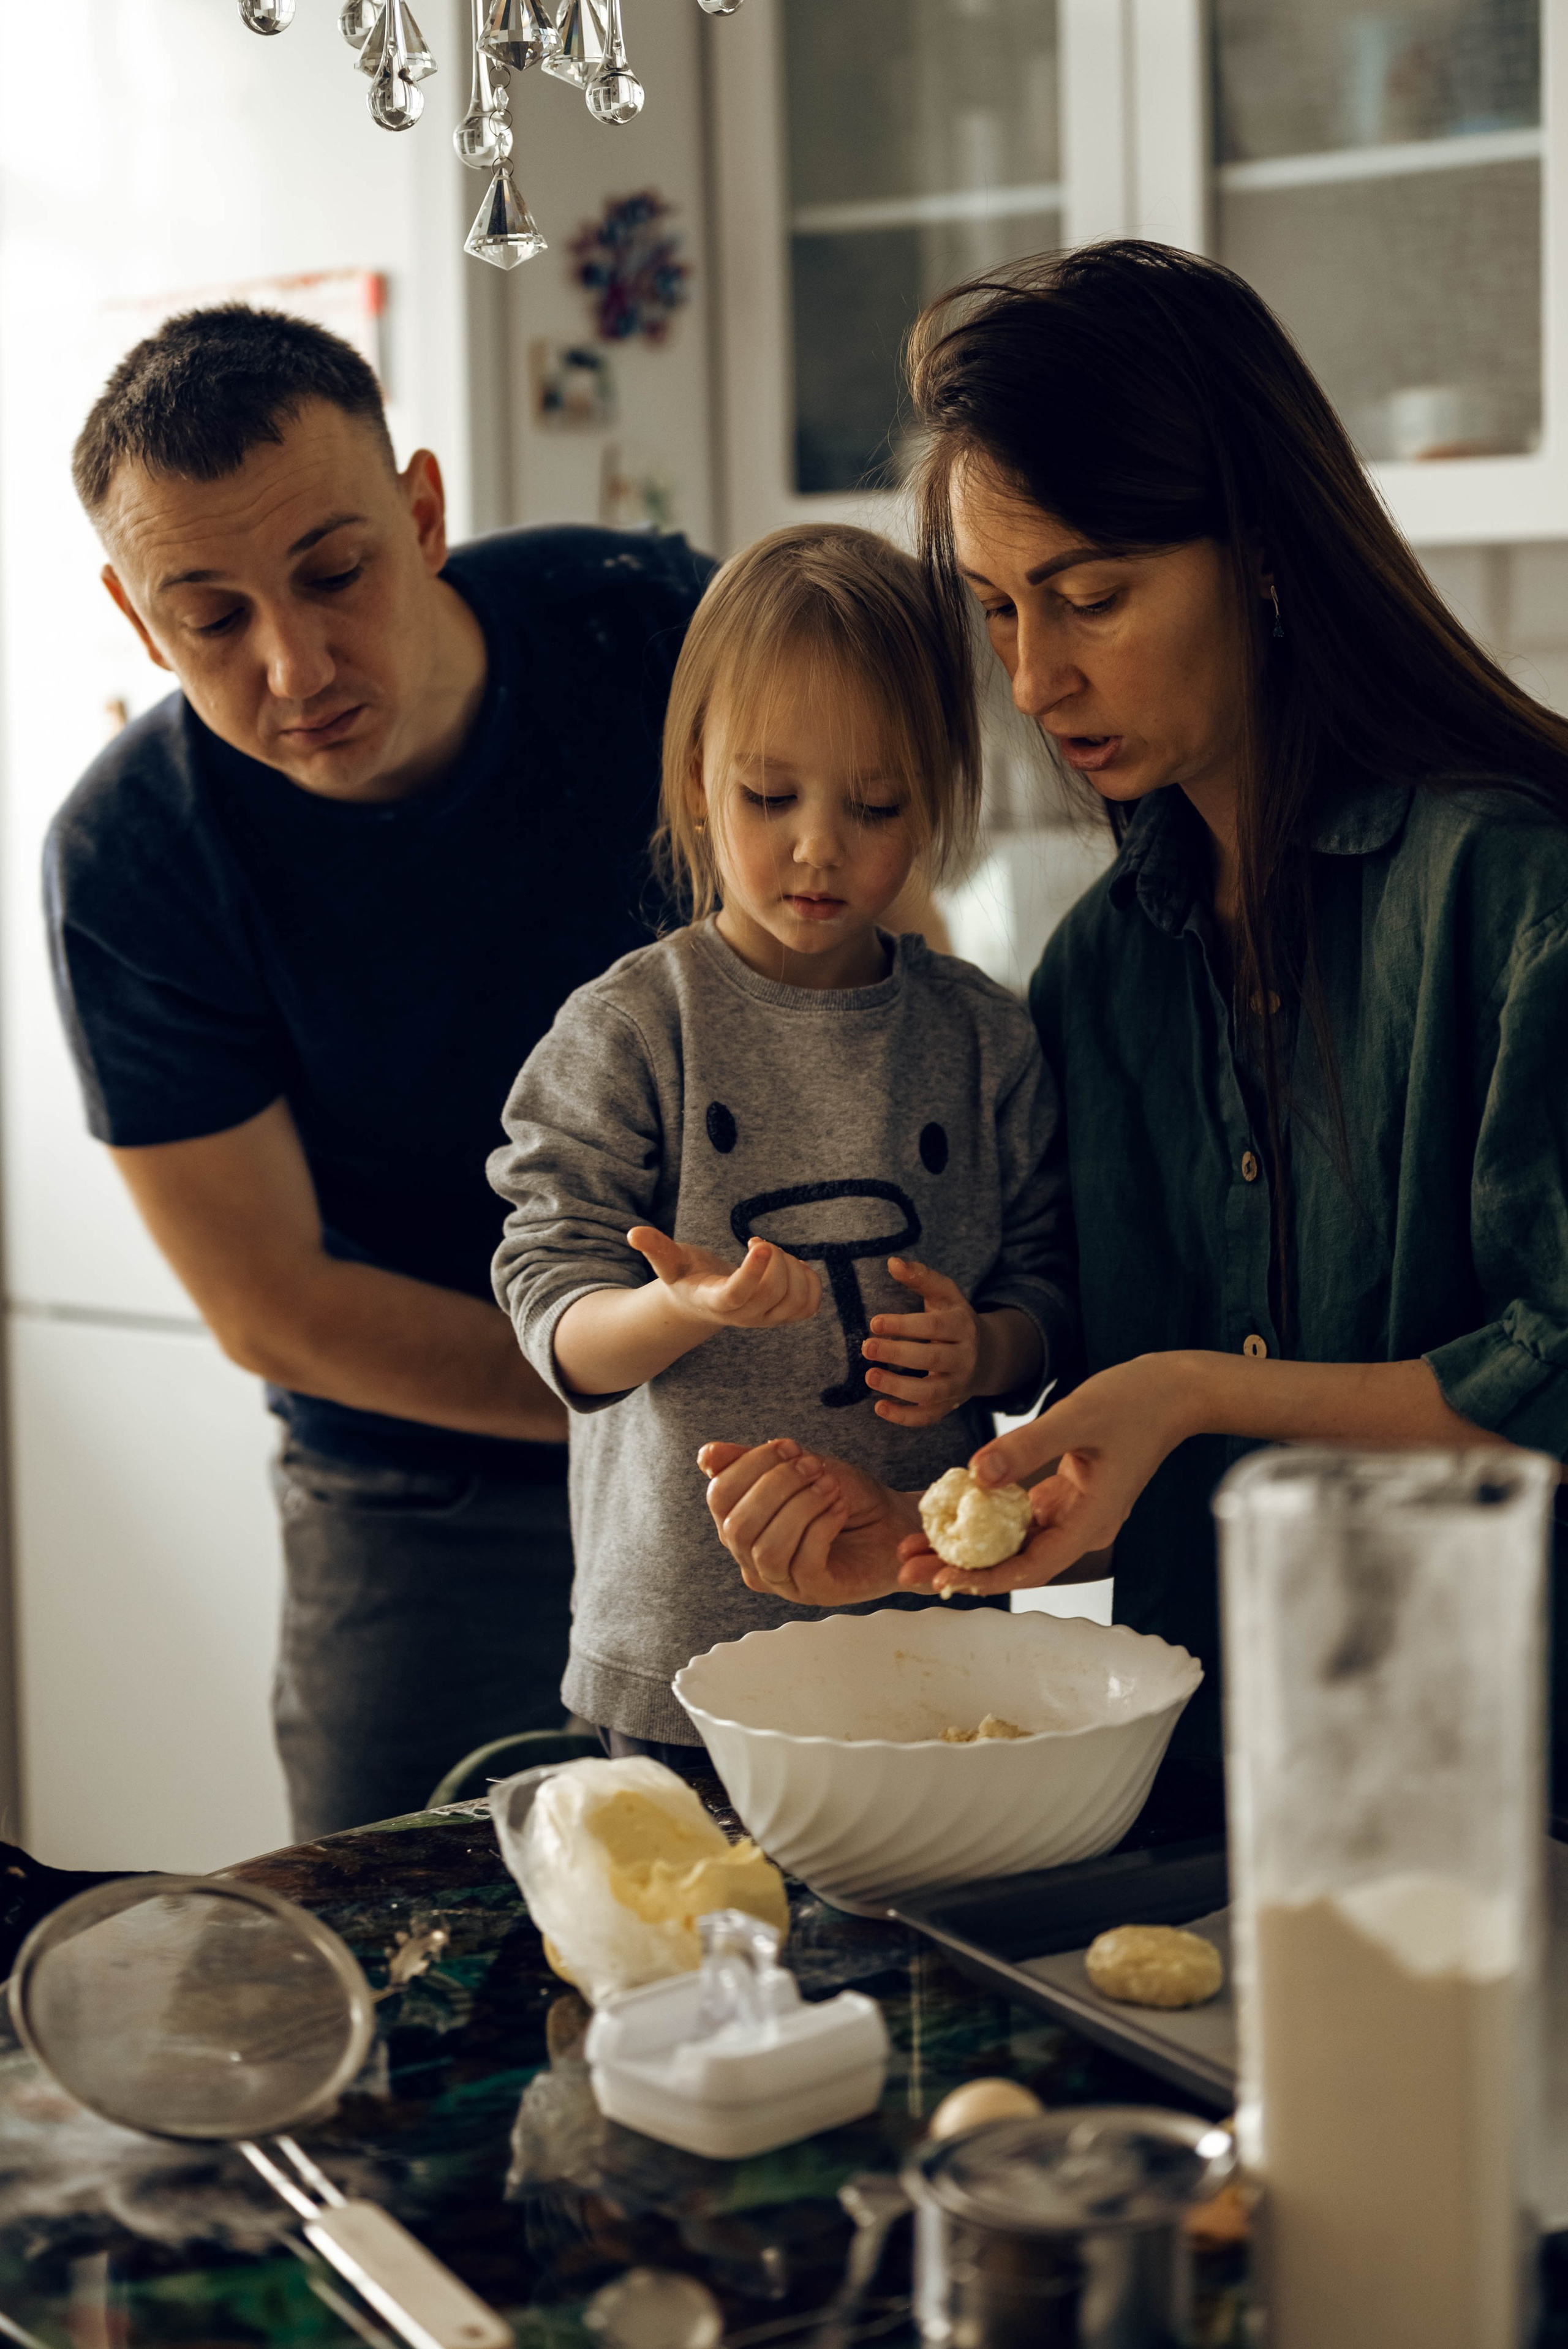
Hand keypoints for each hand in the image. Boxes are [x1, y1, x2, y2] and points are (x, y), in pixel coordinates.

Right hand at [629, 1226, 819, 1331]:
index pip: (738, 1295)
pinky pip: (810, 1305)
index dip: (753, 1272)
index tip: (761, 1243)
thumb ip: (655, 1248)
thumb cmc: (687, 1276)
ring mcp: (767, 1321)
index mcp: (716, 1302)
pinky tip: (793, 1266)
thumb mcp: (670, 1262)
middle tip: (758, 1242)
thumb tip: (633, 1233)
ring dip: (793, 1268)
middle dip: (774, 1259)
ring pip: (796, 1299)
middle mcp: (744, 1317)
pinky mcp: (786, 1317)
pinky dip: (810, 1281)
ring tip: (774, 1255)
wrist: (706, 1301)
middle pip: (772, 1293)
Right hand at [698, 1436, 927, 1605]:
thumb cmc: (845, 1494)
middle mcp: (752, 1557)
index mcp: (741, 1522)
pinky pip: (802, 1563)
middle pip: (737, 1526)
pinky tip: (839, 1508)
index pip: (719, 1496)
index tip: (791, 1446)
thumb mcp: (801, 1466)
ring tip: (830, 1487)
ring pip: (766, 1550)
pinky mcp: (814, 1592)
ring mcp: (782, 1580)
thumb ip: (755, 1461)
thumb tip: (706, 1455)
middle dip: (777, 1486)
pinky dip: (822, 1527)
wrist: (894, 1519)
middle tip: (814, 1466)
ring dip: (800, 1508)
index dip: (750, 1465)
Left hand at [861, 1257, 982, 1425]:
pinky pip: (928, 1417)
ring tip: (869, 1376)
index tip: (874, 1322)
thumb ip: (921, 1277)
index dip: (904, 1325)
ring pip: (930, 1393)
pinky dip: (904, 1417)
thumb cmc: (955, 1319)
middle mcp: (964, 1358)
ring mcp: (957, 1386)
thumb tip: (892, 1262)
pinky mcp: (948, 1406)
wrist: (988, 1355)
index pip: (934, 1327)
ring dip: (898, 1388)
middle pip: (931, 1359)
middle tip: (865, 1347)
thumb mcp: (946, 1295)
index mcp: (963, 1326)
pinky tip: (879, 1408)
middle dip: (897, 1354)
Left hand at [897, 1355, 1195, 1595]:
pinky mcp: (1066, 1494)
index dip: (983, 1579)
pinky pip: (1020, 1516)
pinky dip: (986, 1518)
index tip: (940, 1580)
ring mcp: (1074, 1512)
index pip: (1031, 1567)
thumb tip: (976, 1476)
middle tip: (907, 1569)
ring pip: (1013, 1541)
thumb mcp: (1076, 1417)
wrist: (1172, 1390)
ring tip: (917, 1547)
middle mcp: (1081, 1526)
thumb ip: (1026, 1447)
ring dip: (967, 1546)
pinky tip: (952, 1513)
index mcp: (1090, 1521)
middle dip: (961, 1569)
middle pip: (1015, 1561)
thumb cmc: (1134, 1401)